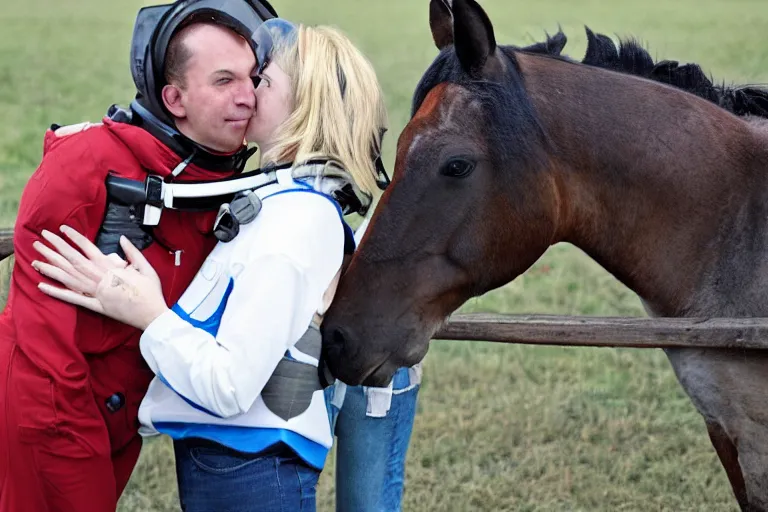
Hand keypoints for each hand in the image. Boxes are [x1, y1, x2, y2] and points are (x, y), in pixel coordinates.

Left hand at [32, 225, 167, 329]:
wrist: (152, 315)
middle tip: (40, 239)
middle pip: (73, 261)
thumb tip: (122, 238)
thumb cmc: (151, 292)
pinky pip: (73, 298)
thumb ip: (133, 252)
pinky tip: (43, 286)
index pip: (88, 249)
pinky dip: (57, 292)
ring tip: (35, 260)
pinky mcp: (96, 306)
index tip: (61, 229)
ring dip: (51, 268)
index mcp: (112, 268)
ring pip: (69, 278)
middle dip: (55, 249)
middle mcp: (100, 279)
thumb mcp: (146, 268)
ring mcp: (96, 293)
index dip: (74, 238)